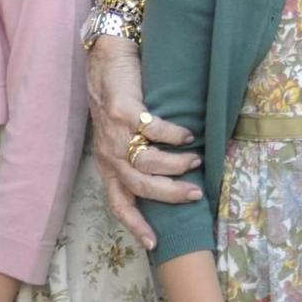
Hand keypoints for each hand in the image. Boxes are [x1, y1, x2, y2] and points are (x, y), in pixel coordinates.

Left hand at [88, 15, 199, 249]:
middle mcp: (109, 154)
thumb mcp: (118, 135)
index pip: (119, 204)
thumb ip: (135, 155)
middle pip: (141, 188)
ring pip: (150, 163)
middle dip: (170, 195)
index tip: (156, 244)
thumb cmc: (118, 97)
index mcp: (107, 165)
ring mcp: (115, 134)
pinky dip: (175, 135)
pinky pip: (155, 131)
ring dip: (177, 164)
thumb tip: (166, 177)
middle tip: (195, 194)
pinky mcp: (124, 112)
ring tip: (195, 158)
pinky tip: (188, 134)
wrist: (106, 58)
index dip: (136, 225)